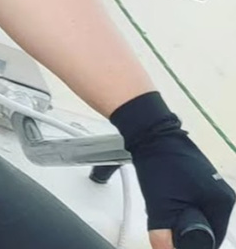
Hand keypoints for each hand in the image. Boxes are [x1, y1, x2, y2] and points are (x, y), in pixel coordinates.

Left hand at [110, 92, 234, 248]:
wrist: (149, 132)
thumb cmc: (160, 162)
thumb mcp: (162, 207)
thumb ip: (165, 236)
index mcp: (222, 203)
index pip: (212, 240)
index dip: (191, 244)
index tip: (175, 241)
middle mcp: (221, 193)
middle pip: (206, 227)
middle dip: (185, 230)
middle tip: (166, 220)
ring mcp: (210, 183)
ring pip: (197, 214)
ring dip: (180, 217)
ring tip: (164, 205)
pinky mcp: (197, 177)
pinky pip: (192, 200)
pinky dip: (178, 204)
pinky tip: (164, 197)